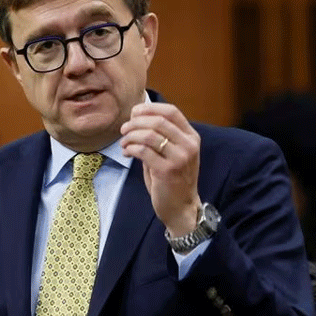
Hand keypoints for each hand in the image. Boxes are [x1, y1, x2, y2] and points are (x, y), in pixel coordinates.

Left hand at [120, 102, 200, 236]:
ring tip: (124, 143)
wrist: (181, 207)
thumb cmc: (173, 179)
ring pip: (149, 135)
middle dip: (135, 122)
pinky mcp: (167, 170)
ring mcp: (179, 158)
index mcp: (191, 137)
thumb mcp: (172, 153)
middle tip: (124, 129)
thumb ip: (159, 136)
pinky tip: (127, 152)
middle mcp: (188, 145)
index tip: (134, 113)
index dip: (149, 108)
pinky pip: (143, 151)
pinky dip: (131, 148)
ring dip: (131, 136)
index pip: (171, 111)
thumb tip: (135, 118)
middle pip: (158, 121)